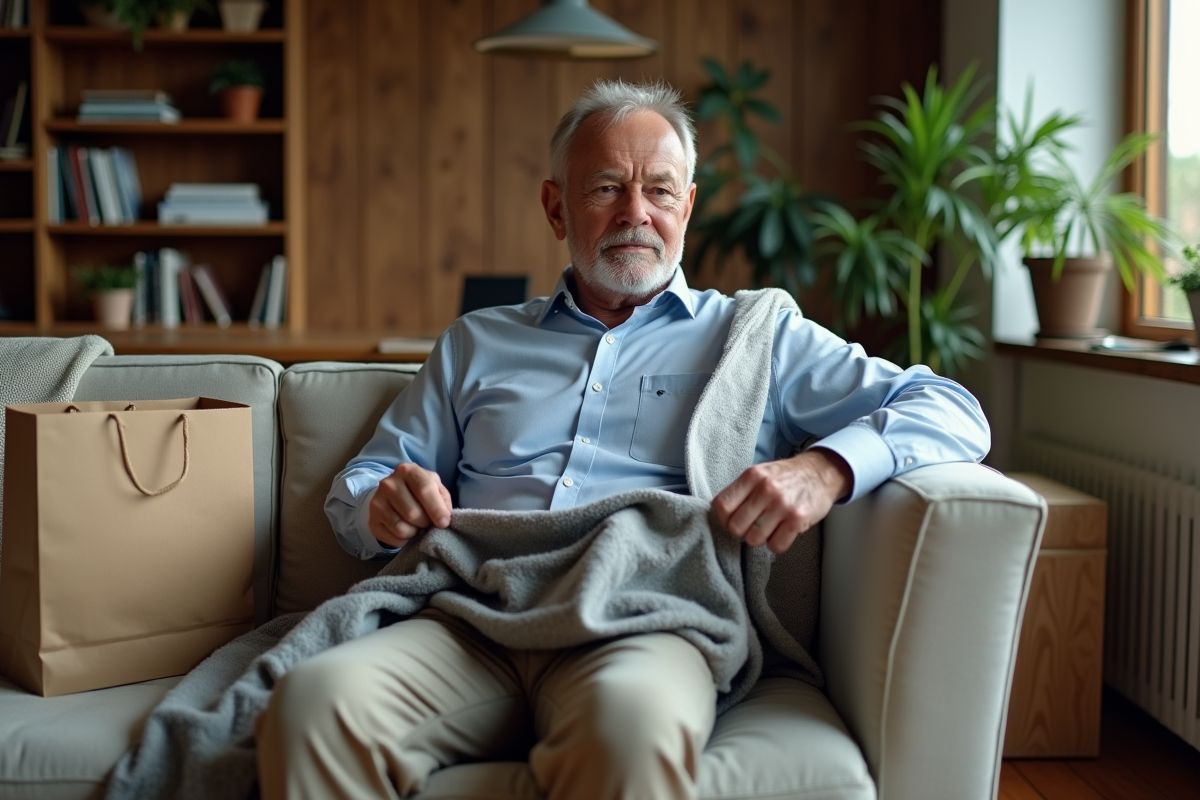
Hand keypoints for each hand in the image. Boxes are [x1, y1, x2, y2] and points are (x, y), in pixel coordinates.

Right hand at [367, 463, 452, 547]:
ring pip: (402, 528)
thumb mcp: (435, 487)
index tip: (444, 523)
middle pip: (413, 513)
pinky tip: (407, 531)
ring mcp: (377, 501)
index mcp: (407, 470)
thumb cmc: (419, 491)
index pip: (424, 490)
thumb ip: (443, 500)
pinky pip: (393, 538)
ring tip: (417, 526)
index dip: (436, 509)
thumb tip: (443, 520)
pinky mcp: (372, 520)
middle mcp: (389, 484)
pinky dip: (405, 540)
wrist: (393, 495)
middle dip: (426, 523)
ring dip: (415, 532)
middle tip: (428, 522)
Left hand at [711, 449, 852, 553]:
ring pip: (754, 539)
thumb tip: (719, 511)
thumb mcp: (760, 473)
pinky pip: (776, 546)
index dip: (723, 519)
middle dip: (741, 532)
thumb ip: (740, 490)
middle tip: (751, 526)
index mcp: (752, 476)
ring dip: (760, 539)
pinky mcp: (798, 519)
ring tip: (768, 528)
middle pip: (736, 527)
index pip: (722, 506)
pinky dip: (776, 544)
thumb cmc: (786, 476)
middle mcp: (766, 489)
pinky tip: (781, 532)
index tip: (731, 520)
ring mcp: (782, 505)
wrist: (820, 473)